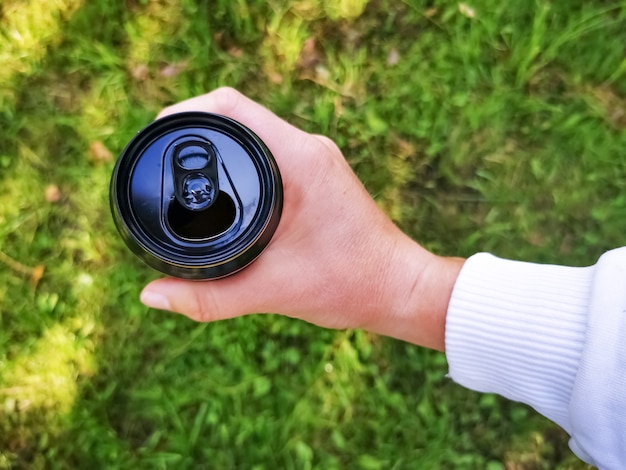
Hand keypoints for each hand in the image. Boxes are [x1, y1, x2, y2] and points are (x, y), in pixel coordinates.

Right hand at [140, 88, 463, 349]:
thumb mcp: (270, 291)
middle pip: (237, 114)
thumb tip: (151, 296)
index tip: (156, 136)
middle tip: (162, 159)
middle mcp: (310, 148)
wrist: (398, 287)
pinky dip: (241, 160)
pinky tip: (222, 187)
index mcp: (300, 160)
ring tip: (184, 170)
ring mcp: (317, 158)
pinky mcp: (319, 173)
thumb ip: (207, 298)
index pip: (230, 107)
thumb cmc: (350, 285)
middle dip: (194, 128)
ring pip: (255, 132)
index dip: (184, 111)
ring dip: (219, 144)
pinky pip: (270, 150)